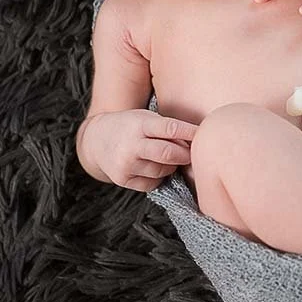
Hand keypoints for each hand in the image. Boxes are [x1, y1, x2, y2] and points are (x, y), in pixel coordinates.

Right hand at [80, 109, 197, 191]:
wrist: (96, 140)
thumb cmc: (131, 126)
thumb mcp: (146, 118)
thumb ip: (169, 128)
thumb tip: (199, 141)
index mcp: (139, 124)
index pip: (170, 128)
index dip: (190, 132)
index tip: (204, 135)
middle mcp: (130, 145)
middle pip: (168, 154)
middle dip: (185, 154)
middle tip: (192, 153)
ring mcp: (125, 165)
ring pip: (163, 170)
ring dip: (172, 165)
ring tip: (169, 157)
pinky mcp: (123, 180)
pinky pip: (153, 183)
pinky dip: (160, 176)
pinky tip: (154, 166)